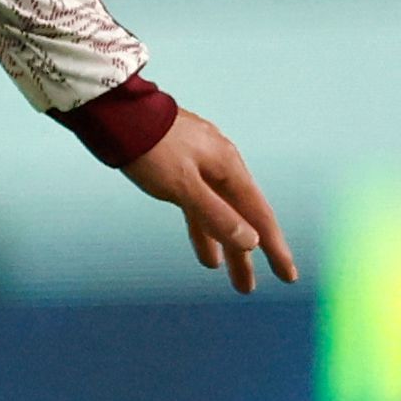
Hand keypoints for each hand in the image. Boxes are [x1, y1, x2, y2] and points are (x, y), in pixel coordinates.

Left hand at [121, 109, 296, 293]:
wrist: (112, 111)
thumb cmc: (148, 146)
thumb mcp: (182, 185)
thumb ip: (216, 214)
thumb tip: (251, 242)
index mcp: (229, 168)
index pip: (259, 216)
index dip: (275, 249)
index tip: (288, 276)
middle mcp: (220, 166)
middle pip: (239, 217)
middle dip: (245, 255)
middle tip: (248, 288)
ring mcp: (199, 165)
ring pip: (217, 212)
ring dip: (223, 244)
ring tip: (227, 276)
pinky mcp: (178, 167)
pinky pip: (197, 204)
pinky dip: (201, 227)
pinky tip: (204, 249)